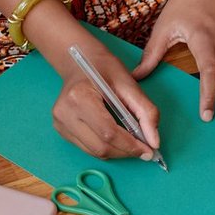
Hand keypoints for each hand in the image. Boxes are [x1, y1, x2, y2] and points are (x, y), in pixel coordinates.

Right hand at [51, 36, 161, 160]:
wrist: (79, 61)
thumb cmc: (103, 68)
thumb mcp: (129, 83)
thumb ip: (146, 111)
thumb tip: (154, 142)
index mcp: (80, 97)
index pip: (108, 132)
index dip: (131, 145)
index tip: (149, 150)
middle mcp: (65, 113)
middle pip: (101, 147)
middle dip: (126, 152)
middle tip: (144, 149)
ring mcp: (60, 123)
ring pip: (95, 152)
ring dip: (118, 152)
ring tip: (132, 143)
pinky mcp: (61, 130)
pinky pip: (88, 149)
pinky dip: (106, 148)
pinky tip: (116, 138)